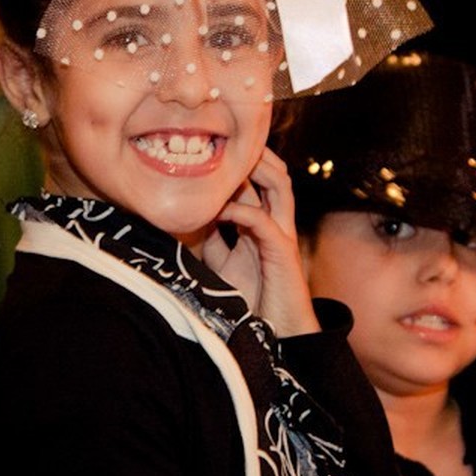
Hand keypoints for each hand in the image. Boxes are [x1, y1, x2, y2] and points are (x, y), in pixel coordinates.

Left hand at [202, 147, 317, 335]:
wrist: (277, 334)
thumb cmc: (254, 300)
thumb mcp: (224, 261)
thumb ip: (214, 237)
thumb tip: (193, 216)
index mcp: (266, 223)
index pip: (260, 181)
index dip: (243, 163)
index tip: (216, 148)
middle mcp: (278, 223)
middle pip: (276, 173)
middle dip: (256, 154)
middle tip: (227, 140)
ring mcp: (283, 235)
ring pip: (280, 186)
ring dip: (258, 169)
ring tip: (232, 161)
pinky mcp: (282, 253)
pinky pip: (265, 221)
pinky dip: (243, 210)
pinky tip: (221, 209)